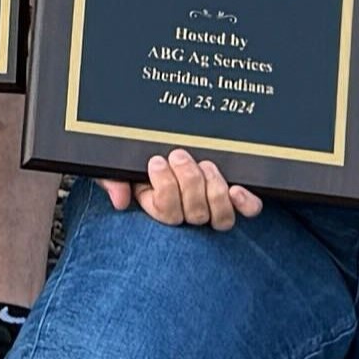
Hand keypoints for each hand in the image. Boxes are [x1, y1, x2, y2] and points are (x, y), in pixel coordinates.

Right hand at [100, 146, 246, 229]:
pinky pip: (248, 209)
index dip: (165, 189)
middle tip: (178, 155)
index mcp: (158, 206)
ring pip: (220, 217)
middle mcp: (188, 211)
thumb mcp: (116, 165)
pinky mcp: (235, 196)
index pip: (167, 213)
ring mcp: (213, 205)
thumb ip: (111, 179)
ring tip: (204, 164)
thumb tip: (120, 200)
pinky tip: (237, 189)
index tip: (156, 161)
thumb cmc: (137, 159)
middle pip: (195, 214)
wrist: (161, 141)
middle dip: (188, 181)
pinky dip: (245, 203)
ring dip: (213, 188)